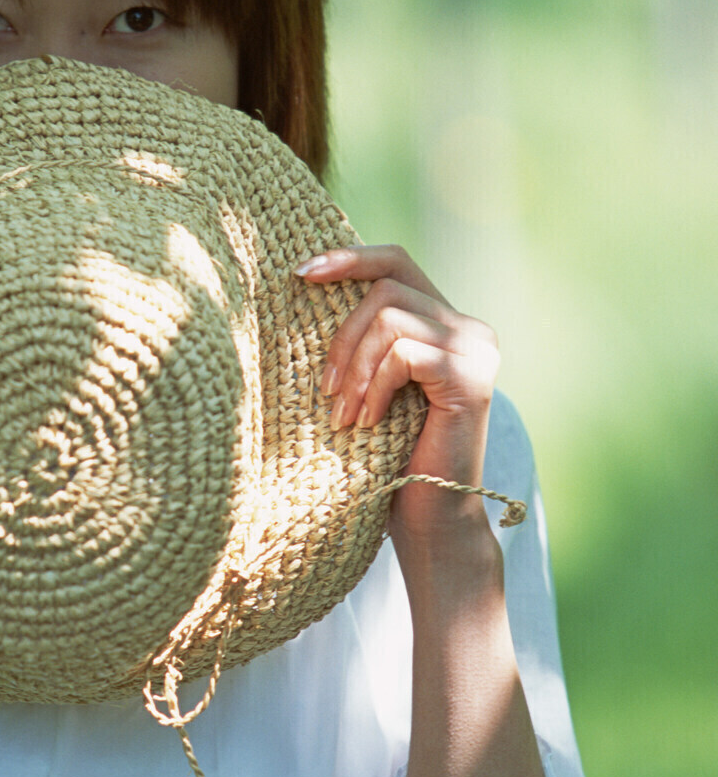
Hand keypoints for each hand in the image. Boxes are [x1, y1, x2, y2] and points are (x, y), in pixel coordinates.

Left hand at [295, 245, 499, 551]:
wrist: (429, 519)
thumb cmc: (391, 457)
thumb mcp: (373, 386)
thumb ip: (366, 340)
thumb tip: (310, 285)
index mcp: (447, 323)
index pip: (396, 262)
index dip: (349, 258)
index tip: (301, 272)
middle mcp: (470, 329)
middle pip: (387, 288)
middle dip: (343, 336)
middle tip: (326, 391)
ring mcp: (475, 350)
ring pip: (391, 320)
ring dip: (355, 368)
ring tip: (345, 414)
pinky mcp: (470, 376)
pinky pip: (403, 353)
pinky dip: (375, 386)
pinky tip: (369, 422)